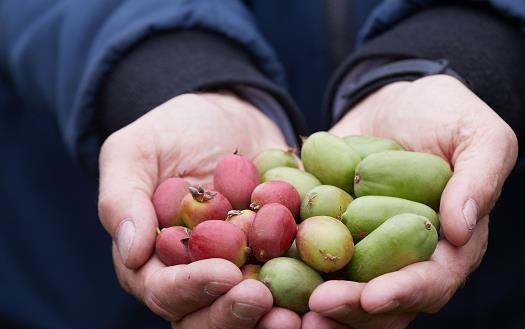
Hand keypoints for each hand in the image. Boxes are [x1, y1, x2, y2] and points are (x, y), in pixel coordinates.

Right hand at [98, 92, 300, 327]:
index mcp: (154, 262)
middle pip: (206, 317)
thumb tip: (131, 252)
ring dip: (268, 320)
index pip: (165, 290)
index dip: (191, 289)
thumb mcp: (135, 150)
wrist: (229, 115)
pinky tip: (326, 294)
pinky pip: (292, 285)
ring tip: (293, 315)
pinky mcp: (277, 260)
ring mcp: (240, 272)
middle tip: (260, 298)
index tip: (224, 274)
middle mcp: (196, 277)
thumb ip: (122, 198)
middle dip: (231, 313)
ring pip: (249, 312)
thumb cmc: (172, 131)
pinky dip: (306, 296)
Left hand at [305, 75, 517, 327]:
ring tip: (285, 308)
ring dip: (315, 302)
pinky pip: (308, 255)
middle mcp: (406, 258)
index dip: (404, 292)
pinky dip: (286, 265)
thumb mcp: (480, 134)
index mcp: (450, 247)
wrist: (399, 101)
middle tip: (317, 307)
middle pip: (380, 299)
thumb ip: (479, 178)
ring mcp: (364, 249)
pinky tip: (260, 270)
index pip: (432, 281)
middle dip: (350, 308)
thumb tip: (462, 231)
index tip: (372, 297)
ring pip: (342, 287)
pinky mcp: (330, 232)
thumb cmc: (450, 115)